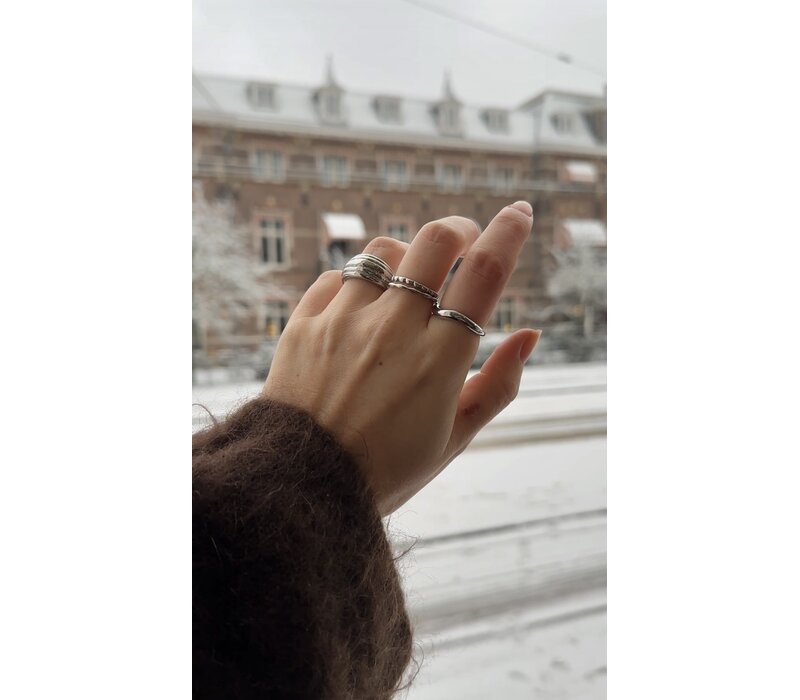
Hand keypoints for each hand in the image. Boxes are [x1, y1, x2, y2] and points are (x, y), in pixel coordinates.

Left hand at [263, 202, 540, 514]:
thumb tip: (530, 335)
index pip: (484, 274)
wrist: (302, 486)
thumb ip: (499, 385)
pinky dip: (358, 282)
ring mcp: (343, 321)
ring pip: (384, 250)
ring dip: (408, 256)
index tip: (521, 211)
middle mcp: (393, 330)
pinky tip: (364, 306)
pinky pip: (337, 275)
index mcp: (440, 361)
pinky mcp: (303, 323)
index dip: (509, 232)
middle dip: (460, 229)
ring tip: (411, 283)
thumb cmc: (387, 467)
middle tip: (466, 243)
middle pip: (436, 240)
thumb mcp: (455, 438)